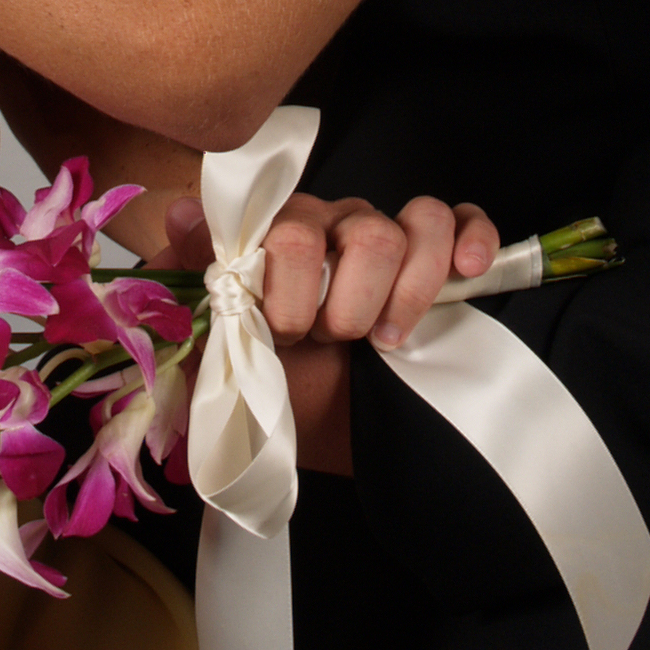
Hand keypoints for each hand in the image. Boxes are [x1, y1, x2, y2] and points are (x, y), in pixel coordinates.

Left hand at [160, 190, 499, 477]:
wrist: (326, 438)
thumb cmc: (272, 390)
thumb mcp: (221, 349)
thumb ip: (194, 280)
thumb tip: (180, 212)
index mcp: (280, 238)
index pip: (293, 230)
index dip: (291, 291)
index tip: (283, 336)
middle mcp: (335, 226)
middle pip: (363, 229)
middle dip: (347, 304)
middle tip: (330, 342)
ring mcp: (389, 238)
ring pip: (418, 225)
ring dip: (404, 295)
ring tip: (384, 340)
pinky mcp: (438, 261)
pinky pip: (463, 220)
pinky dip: (469, 242)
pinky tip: (466, 273)